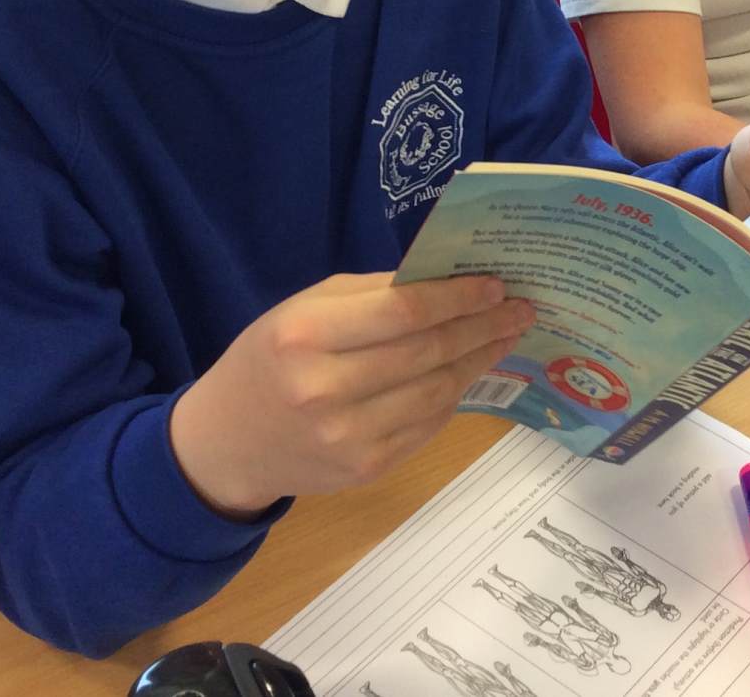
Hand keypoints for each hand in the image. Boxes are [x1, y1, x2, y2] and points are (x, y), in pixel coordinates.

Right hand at [170, 272, 533, 516]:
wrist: (228, 442)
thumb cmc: (270, 358)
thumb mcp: (305, 308)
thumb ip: (372, 295)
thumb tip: (447, 281)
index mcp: (306, 336)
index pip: (403, 312)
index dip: (457, 298)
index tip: (496, 285)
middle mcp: (326, 390)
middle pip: (428, 352)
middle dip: (482, 327)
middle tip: (520, 308)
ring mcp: (349, 437)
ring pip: (437, 391)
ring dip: (480, 360)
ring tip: (506, 336)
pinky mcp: (367, 468)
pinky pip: (428, 425)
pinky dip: (455, 395)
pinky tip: (472, 371)